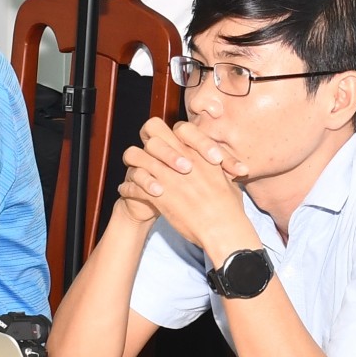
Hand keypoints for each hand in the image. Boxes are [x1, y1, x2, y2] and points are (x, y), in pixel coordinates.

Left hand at [118, 119, 253, 257]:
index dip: (175, 134)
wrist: (222, 228)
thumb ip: (218, 166)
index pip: (181, 127)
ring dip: (133, 165)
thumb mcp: (227, 178)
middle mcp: (181, 158)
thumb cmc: (229, 206)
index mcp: (199, 152)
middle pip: (152, 134)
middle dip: (148, 144)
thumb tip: (218, 162)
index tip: (170, 145)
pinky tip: (126, 191)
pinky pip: (133, 185)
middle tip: (147, 156)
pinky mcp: (158, 195)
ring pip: (136, 157)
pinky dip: (127, 189)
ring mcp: (167, 176)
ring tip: (132, 174)